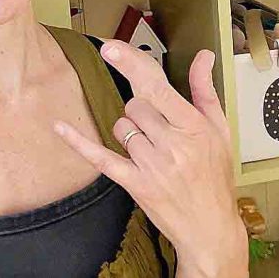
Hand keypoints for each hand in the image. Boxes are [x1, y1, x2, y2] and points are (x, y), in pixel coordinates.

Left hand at [55, 44, 246, 277]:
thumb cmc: (215, 176)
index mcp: (193, 127)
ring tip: (153, 149)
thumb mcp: (219, 131)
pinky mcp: (135, 184)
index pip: (157, 88)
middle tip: (161, 131)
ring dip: (130, 131)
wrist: (211, 229)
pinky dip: (79, 142)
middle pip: (135, 106)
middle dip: (142, 111)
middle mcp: (172, 145)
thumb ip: (204, 90)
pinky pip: (100, 157)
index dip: (132, 66)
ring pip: (120, 126)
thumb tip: (203, 56)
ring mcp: (152, 166)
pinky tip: (59, 127)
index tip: (111, 48)